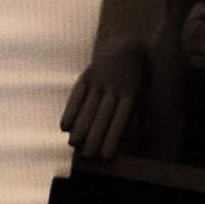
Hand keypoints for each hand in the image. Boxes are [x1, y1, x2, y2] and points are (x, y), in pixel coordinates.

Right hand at [61, 36, 148, 160]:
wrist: (128, 45)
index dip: (111, 139)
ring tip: (74, 145)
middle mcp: (113, 87)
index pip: (119, 121)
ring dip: (80, 127)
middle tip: (87, 156)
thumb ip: (132, 116)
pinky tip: (64, 127)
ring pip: (88, 107)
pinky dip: (70, 111)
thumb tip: (126, 143)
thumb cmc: (136, 79)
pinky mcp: (86, 75)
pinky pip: (76, 95)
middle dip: (94, 138)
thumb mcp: (140, 95)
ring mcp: (98, 80)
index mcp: (130, 94)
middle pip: (102, 116)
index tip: (105, 157)